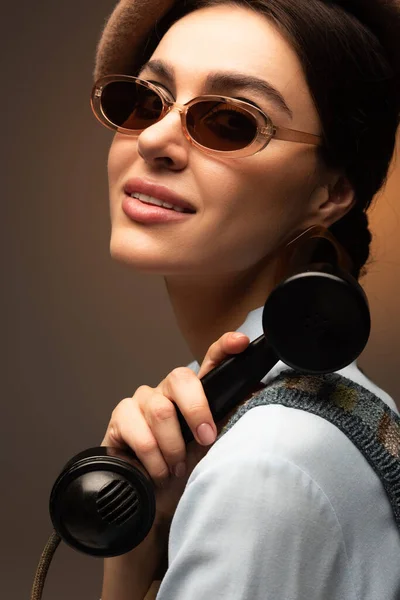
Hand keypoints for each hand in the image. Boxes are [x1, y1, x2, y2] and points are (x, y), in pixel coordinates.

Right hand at [100, 332, 249, 528]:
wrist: (156, 502)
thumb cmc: (188, 471)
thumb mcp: (216, 448)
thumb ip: (232, 419)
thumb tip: (258, 394)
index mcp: (196, 394)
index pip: (211, 360)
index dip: (225, 347)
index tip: (241, 342)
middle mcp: (168, 391)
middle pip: (180, 378)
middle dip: (196, 410)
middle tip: (206, 440)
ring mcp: (142, 401)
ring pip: (159, 409)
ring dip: (172, 446)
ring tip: (177, 467)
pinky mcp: (120, 417)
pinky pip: (135, 428)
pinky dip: (152, 456)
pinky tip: (158, 471)